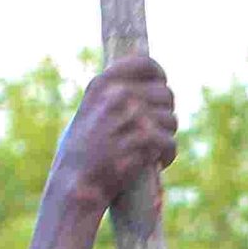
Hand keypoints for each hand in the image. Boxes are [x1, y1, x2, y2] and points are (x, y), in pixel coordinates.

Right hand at [52, 57, 178, 215]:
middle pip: (166, 95)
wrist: (76, 184)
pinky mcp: (144, 140)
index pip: (146, 64)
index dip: (159, 77)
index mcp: (103, 84)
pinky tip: (154, 163)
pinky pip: (170, 143)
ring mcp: (132, 116)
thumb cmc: (81, 153)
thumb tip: (150, 86)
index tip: (160, 89)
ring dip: (165, 137)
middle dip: (164, 114)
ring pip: (171, 120)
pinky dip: (166, 156)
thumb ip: (113, 97)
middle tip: (153, 131)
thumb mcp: (90, 112)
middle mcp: (117, 95)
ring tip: (148, 150)